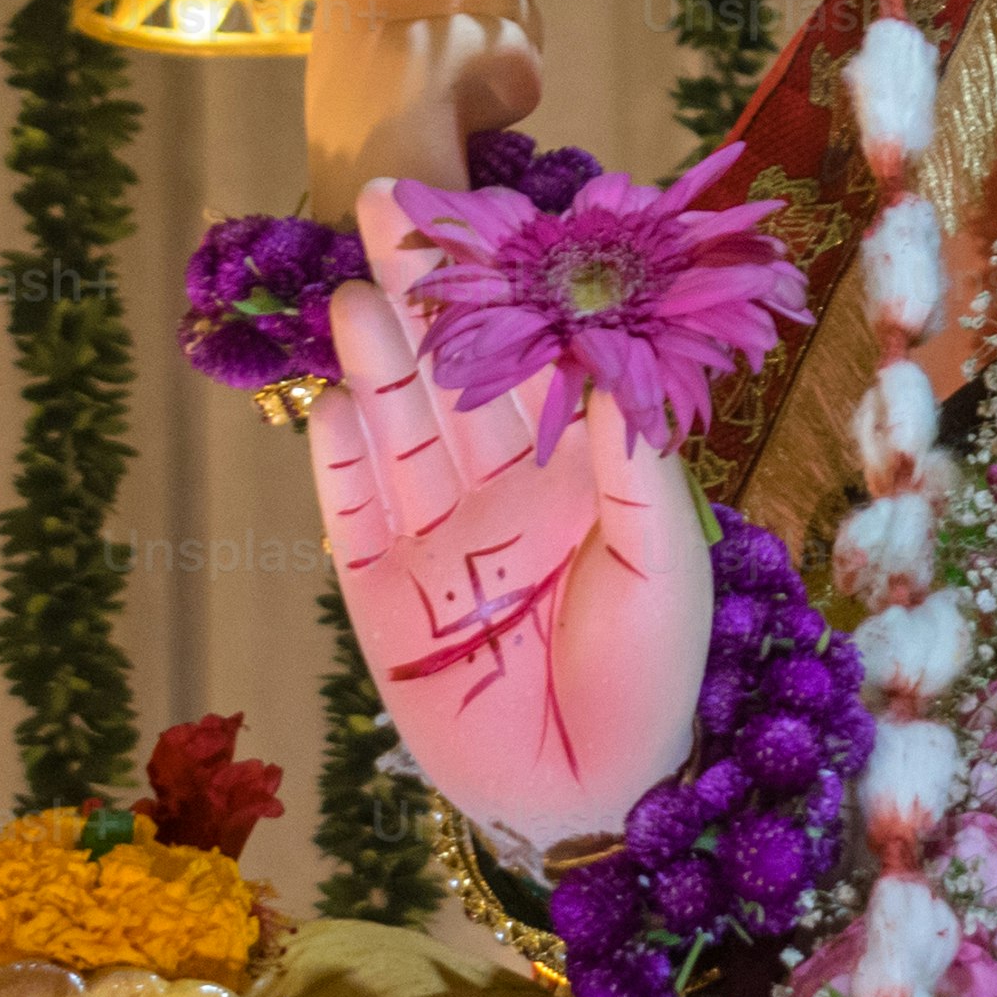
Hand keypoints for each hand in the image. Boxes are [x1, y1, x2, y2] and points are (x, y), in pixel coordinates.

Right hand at [307, 182, 715, 868]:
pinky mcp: (379, 593)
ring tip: (358, 292)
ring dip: (376, 358)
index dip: (509, 285)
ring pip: (396, 426)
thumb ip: (631, 461)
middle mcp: (502, 489)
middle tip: (389, 198)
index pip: (534, 355)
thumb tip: (600, 359)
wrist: (594, 797)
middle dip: (420, 288)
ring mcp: (435, 536)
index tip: (491, 208)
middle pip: (450, 370)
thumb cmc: (653, 677)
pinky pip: (351, 511)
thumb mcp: (665, 560)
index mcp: (578, 469)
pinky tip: (331, 400)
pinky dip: (338, 457)